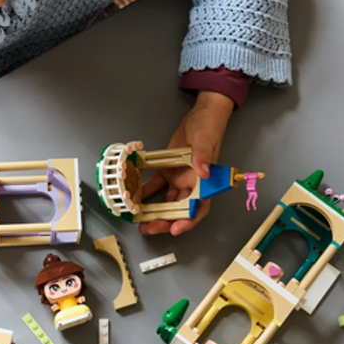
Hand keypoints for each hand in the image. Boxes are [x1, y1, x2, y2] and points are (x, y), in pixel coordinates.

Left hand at [139, 91, 234, 235]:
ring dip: (155, 212)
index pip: (199, 207)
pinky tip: (135, 198)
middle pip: (180, 210)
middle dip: (165, 221)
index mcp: (205, 181)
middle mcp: (192, 184)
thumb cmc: (208, 127)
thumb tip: (203, 172)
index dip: (188, 221)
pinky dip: (146, 193)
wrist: (201, 114)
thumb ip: (203, 156)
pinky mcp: (169, 171)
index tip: (175, 229)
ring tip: (140, 221)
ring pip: (167, 202)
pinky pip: (157, 186)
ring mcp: (180, 179)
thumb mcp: (205, 140)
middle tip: (149, 228)